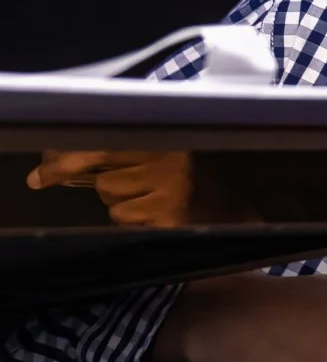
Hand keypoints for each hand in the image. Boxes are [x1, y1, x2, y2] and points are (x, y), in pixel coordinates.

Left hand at [28, 150, 221, 227]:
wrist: (252, 201)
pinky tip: (167, 215)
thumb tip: (70, 159)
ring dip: (128, 207)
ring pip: (114, 206)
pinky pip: (131, 223)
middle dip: (114, 188)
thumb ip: (133, 145)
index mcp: (165, 137)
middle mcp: (166, 162)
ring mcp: (170, 192)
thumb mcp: (173, 147)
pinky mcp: (173, 219)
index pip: (99, 148)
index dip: (65, 162)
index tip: (40, 177)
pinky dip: (142, 223)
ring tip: (160, 201)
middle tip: (140, 189)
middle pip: (104, 183)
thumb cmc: (207, 172)